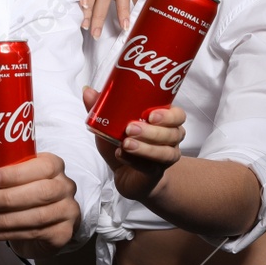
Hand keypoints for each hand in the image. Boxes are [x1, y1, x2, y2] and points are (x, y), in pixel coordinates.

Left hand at [0, 147, 80, 257]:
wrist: (38, 220)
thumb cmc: (17, 189)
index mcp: (52, 165)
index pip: (42, 166)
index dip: (16, 173)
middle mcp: (65, 186)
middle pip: (41, 192)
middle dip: (6, 199)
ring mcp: (67, 211)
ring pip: (37, 217)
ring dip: (3, 221)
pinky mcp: (63, 233)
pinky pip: (35, 234)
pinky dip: (7, 234)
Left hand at [81, 85, 184, 201]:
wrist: (127, 173)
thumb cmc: (124, 142)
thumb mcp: (111, 123)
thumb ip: (102, 107)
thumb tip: (88, 90)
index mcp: (165, 122)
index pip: (178, 115)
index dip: (168, 115)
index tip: (151, 114)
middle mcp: (171, 139)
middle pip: (173, 133)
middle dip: (152, 131)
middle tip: (130, 128)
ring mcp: (166, 157)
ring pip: (165, 152)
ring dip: (145, 147)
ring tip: (126, 143)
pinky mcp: (155, 173)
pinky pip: (149, 167)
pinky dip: (134, 160)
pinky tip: (121, 154)